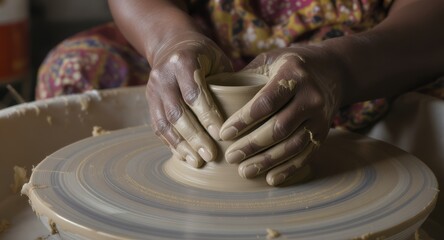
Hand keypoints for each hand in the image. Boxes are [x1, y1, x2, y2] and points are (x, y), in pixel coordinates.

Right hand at [146, 32, 232, 167]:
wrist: (172, 44)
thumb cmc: (204, 55)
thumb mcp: (218, 60)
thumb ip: (228, 83)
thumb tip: (245, 116)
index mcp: (183, 61)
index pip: (195, 93)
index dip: (207, 116)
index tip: (222, 135)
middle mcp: (163, 75)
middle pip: (178, 112)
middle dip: (195, 137)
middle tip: (210, 156)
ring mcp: (153, 89)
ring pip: (165, 123)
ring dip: (181, 145)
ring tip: (197, 162)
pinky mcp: (149, 101)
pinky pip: (158, 126)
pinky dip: (171, 143)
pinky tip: (184, 156)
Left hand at [220, 46, 344, 185]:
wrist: (332, 72)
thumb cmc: (289, 65)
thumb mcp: (269, 61)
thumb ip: (245, 77)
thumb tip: (211, 96)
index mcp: (293, 74)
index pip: (266, 102)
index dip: (244, 120)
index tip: (223, 133)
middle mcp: (311, 96)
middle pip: (279, 127)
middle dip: (252, 145)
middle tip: (230, 157)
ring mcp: (320, 117)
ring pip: (292, 145)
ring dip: (267, 161)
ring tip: (245, 171)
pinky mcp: (324, 133)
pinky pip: (306, 154)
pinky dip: (288, 169)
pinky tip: (271, 178)